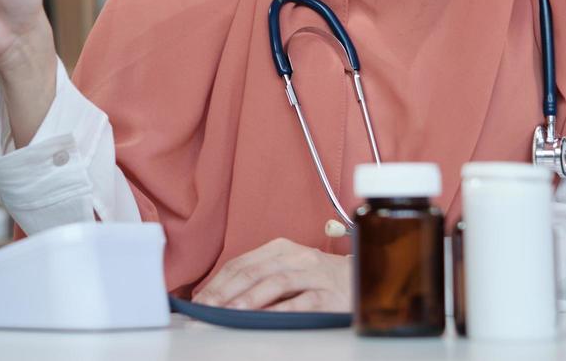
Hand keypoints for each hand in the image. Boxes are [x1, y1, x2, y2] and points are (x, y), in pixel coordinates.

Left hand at [193, 238, 351, 311]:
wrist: (366, 278)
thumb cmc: (320, 277)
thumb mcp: (288, 268)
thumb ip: (260, 276)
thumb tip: (221, 296)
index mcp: (280, 248)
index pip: (241, 264)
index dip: (217, 282)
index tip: (199, 300)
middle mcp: (296, 256)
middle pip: (252, 272)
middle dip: (225, 292)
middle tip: (206, 309)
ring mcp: (314, 274)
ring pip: (275, 283)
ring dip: (249, 299)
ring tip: (230, 313)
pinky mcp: (329, 293)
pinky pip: (304, 301)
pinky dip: (283, 309)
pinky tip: (267, 318)